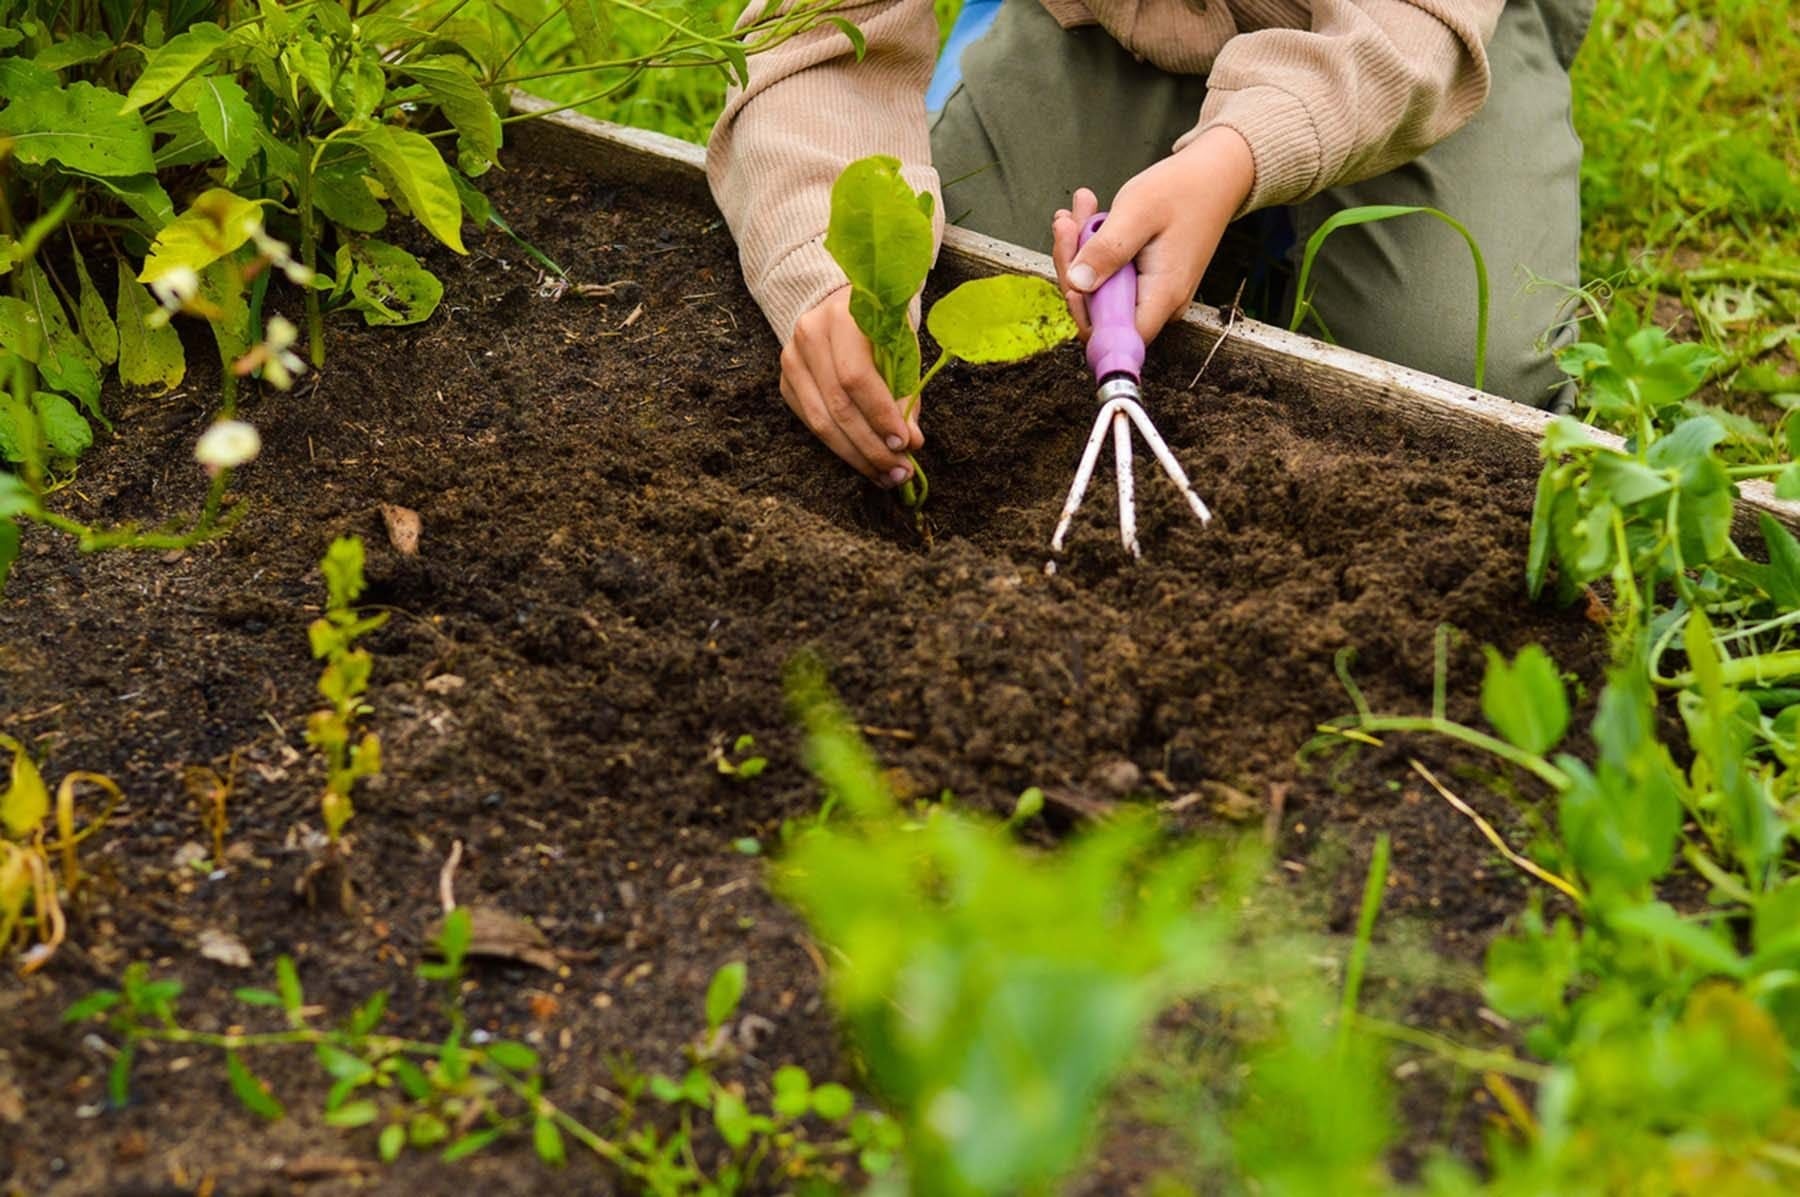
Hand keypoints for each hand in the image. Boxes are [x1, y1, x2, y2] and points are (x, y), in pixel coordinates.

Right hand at [780, 286, 923, 486]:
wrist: (840, 307)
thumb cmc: (879, 329)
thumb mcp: (900, 347)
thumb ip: (906, 390)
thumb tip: (911, 441)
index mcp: (842, 317)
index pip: (856, 377)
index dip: (880, 415)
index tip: (905, 443)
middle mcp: (808, 335)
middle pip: (838, 405)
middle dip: (872, 445)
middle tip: (899, 470)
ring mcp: (791, 360)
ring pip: (821, 422)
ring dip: (857, 456)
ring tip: (886, 475)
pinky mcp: (786, 382)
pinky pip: (811, 424)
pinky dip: (841, 448)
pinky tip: (865, 463)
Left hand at [1051, 125, 1255, 344]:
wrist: (1214, 176)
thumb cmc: (1185, 189)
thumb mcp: (1138, 212)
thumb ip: (1106, 250)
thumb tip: (1078, 283)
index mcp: (1163, 295)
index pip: (1113, 336)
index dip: (1084, 315)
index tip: (1071, 281)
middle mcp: (1160, 303)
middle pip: (1099, 311)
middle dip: (1075, 267)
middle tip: (1069, 225)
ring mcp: (1153, 293)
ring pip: (1100, 290)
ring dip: (1081, 252)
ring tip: (1080, 213)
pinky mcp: (1146, 281)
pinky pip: (1110, 276)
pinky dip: (1094, 248)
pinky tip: (1090, 219)